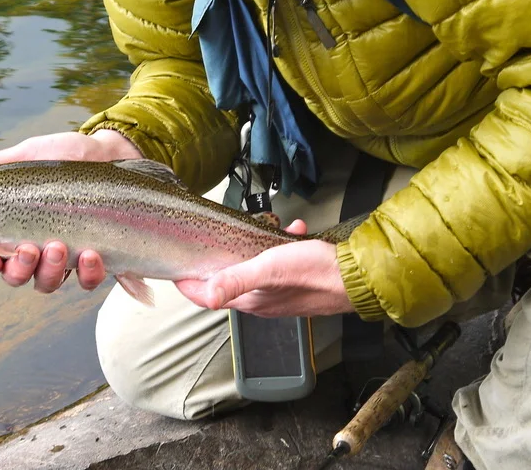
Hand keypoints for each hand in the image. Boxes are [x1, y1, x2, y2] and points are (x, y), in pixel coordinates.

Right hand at [0, 130, 138, 292]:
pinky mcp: (96, 259)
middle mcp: (34, 248)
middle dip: (18, 269)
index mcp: (12, 227)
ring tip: (58, 246)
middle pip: (14, 276)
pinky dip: (87, 273)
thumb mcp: (28, 156)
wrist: (111, 153)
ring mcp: (65, 256)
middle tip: (28, 249)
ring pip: (46, 283)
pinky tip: (91, 254)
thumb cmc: (65, 156)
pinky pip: (87, 281)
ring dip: (49, 270)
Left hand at [174, 219, 355, 317]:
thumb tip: (203, 294)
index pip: (206, 296)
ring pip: (252, 269)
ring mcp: (278, 293)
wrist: (357, 277)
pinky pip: (277, 263)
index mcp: (250, 301)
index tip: (173, 266)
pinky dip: (278, 246)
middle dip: (219, 259)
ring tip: (263, 228)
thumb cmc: (315, 273)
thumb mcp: (270, 268)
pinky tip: (290, 231)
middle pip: (226, 281)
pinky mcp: (294, 282)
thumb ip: (237, 280)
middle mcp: (260, 301)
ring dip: (252, 248)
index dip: (187, 282)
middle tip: (214, 236)